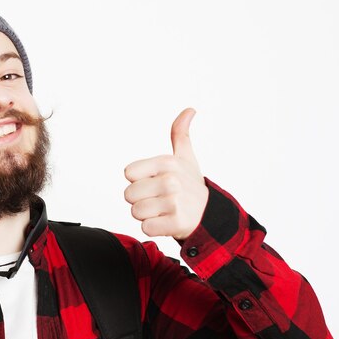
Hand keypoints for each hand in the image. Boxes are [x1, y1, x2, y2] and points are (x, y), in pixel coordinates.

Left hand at [124, 108, 208, 239]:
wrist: (210, 214)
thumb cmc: (190, 185)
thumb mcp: (185, 157)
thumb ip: (180, 133)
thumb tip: (189, 110)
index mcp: (167, 162)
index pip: (128, 173)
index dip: (138, 181)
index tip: (154, 182)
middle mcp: (171, 180)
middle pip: (129, 195)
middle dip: (140, 200)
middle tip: (159, 199)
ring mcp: (174, 202)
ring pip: (136, 212)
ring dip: (146, 215)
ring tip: (163, 211)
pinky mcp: (176, 223)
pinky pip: (146, 228)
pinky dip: (154, 228)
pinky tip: (167, 222)